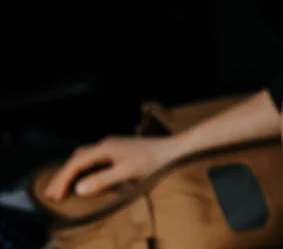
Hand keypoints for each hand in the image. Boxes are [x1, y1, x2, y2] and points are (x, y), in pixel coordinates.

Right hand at [44, 137, 180, 200]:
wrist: (174, 149)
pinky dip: (83, 168)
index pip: (76, 163)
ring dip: (72, 171)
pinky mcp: (119, 149)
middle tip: (52, 194)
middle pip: (77, 158)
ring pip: (84, 156)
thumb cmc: (152, 161)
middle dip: (63, 175)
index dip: (63, 180)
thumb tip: (79, 189)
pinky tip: (84, 176)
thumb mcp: (127, 173)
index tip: (55, 197)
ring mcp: (113, 145)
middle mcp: (106, 143)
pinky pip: (93, 157)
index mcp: (105, 148)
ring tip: (63, 186)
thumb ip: (103, 180)